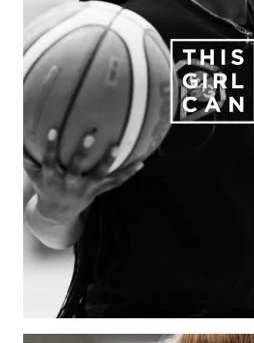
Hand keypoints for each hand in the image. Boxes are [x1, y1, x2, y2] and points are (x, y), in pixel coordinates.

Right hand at [24, 131, 145, 222]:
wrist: (58, 213)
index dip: (51, 146)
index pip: (49, 159)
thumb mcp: (33, 173)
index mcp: (52, 176)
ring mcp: (86, 188)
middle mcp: (69, 182)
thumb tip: (22, 131)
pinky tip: (142, 162)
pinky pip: (116, 182)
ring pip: (98, 174)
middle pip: (76, 166)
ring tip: (117, 145)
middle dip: (82, 152)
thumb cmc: (45, 185)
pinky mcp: (99, 190)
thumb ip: (27, 155)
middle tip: (90, 135)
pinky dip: (129, 173)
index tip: (53, 129)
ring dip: (107, 160)